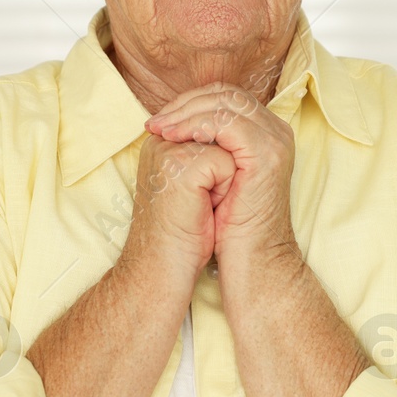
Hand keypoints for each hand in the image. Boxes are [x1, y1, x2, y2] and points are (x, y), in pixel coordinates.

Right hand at [122, 132, 236, 282]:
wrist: (163, 267)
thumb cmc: (182, 233)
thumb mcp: (193, 186)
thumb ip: (204, 156)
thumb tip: (235, 139)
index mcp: (161, 143)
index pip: (210, 128)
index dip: (220, 164)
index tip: (202, 194)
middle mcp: (161, 142)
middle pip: (220, 135)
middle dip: (223, 170)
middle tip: (204, 201)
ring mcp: (169, 151)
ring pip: (226, 147)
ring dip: (225, 178)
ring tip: (203, 204)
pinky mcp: (182, 165)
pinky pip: (226, 163)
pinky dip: (225, 189)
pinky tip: (205, 209)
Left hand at [144, 82, 295, 260]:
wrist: (250, 260)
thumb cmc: (228, 226)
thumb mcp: (213, 176)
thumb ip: (204, 146)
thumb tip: (170, 122)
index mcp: (265, 133)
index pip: (225, 97)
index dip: (190, 103)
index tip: (158, 121)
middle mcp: (275, 131)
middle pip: (226, 93)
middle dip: (185, 104)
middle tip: (155, 122)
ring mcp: (275, 140)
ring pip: (226, 103)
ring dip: (186, 113)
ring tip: (160, 129)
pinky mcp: (268, 153)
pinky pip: (228, 122)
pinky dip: (197, 125)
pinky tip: (174, 137)